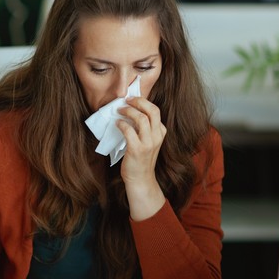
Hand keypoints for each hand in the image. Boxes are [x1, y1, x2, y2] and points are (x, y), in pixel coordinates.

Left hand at [118, 96, 166, 219]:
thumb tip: (130, 111)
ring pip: (141, 118)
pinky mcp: (137, 149)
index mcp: (160, 132)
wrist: (140, 179)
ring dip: (128, 111)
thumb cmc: (141, 159)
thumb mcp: (148, 141)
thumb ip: (144, 128)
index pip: (155, 111)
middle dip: (138, 101)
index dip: (143, 102)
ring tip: (120, 111)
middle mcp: (157, 136)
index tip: (132, 99)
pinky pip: (129, 130)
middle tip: (127, 100)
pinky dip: (122, 124)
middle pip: (152, 110)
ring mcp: (148, 143)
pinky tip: (117, 124)